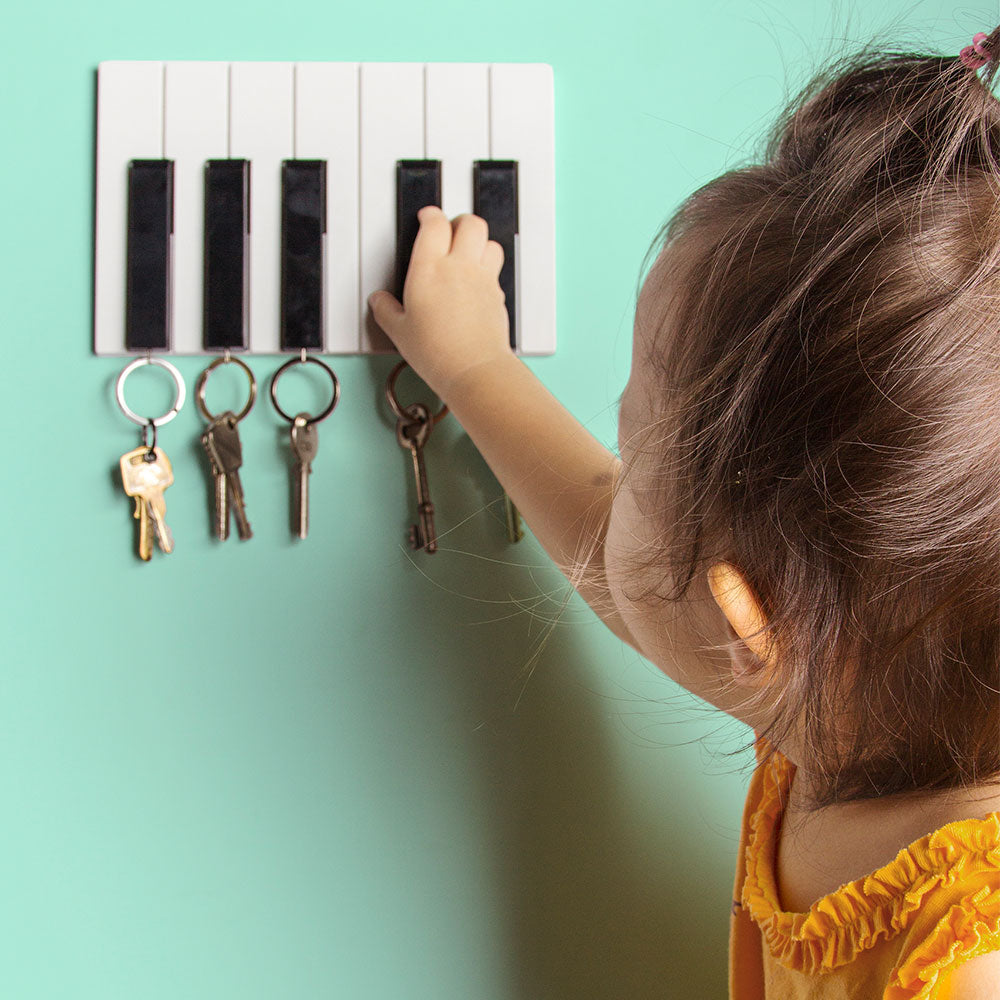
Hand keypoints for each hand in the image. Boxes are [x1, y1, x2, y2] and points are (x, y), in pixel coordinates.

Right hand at [368, 207, 512, 400]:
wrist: (474, 369)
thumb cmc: (437, 352)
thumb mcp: (399, 332)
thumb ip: (386, 310)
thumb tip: (379, 301)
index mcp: (429, 268)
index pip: (435, 224)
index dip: (431, 216)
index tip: (427, 218)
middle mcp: (459, 267)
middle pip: (470, 223)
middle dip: (459, 221)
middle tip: (450, 230)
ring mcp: (483, 279)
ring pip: (489, 241)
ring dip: (479, 241)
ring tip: (467, 250)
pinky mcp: (498, 295)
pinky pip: (496, 269)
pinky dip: (487, 267)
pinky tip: (477, 281)